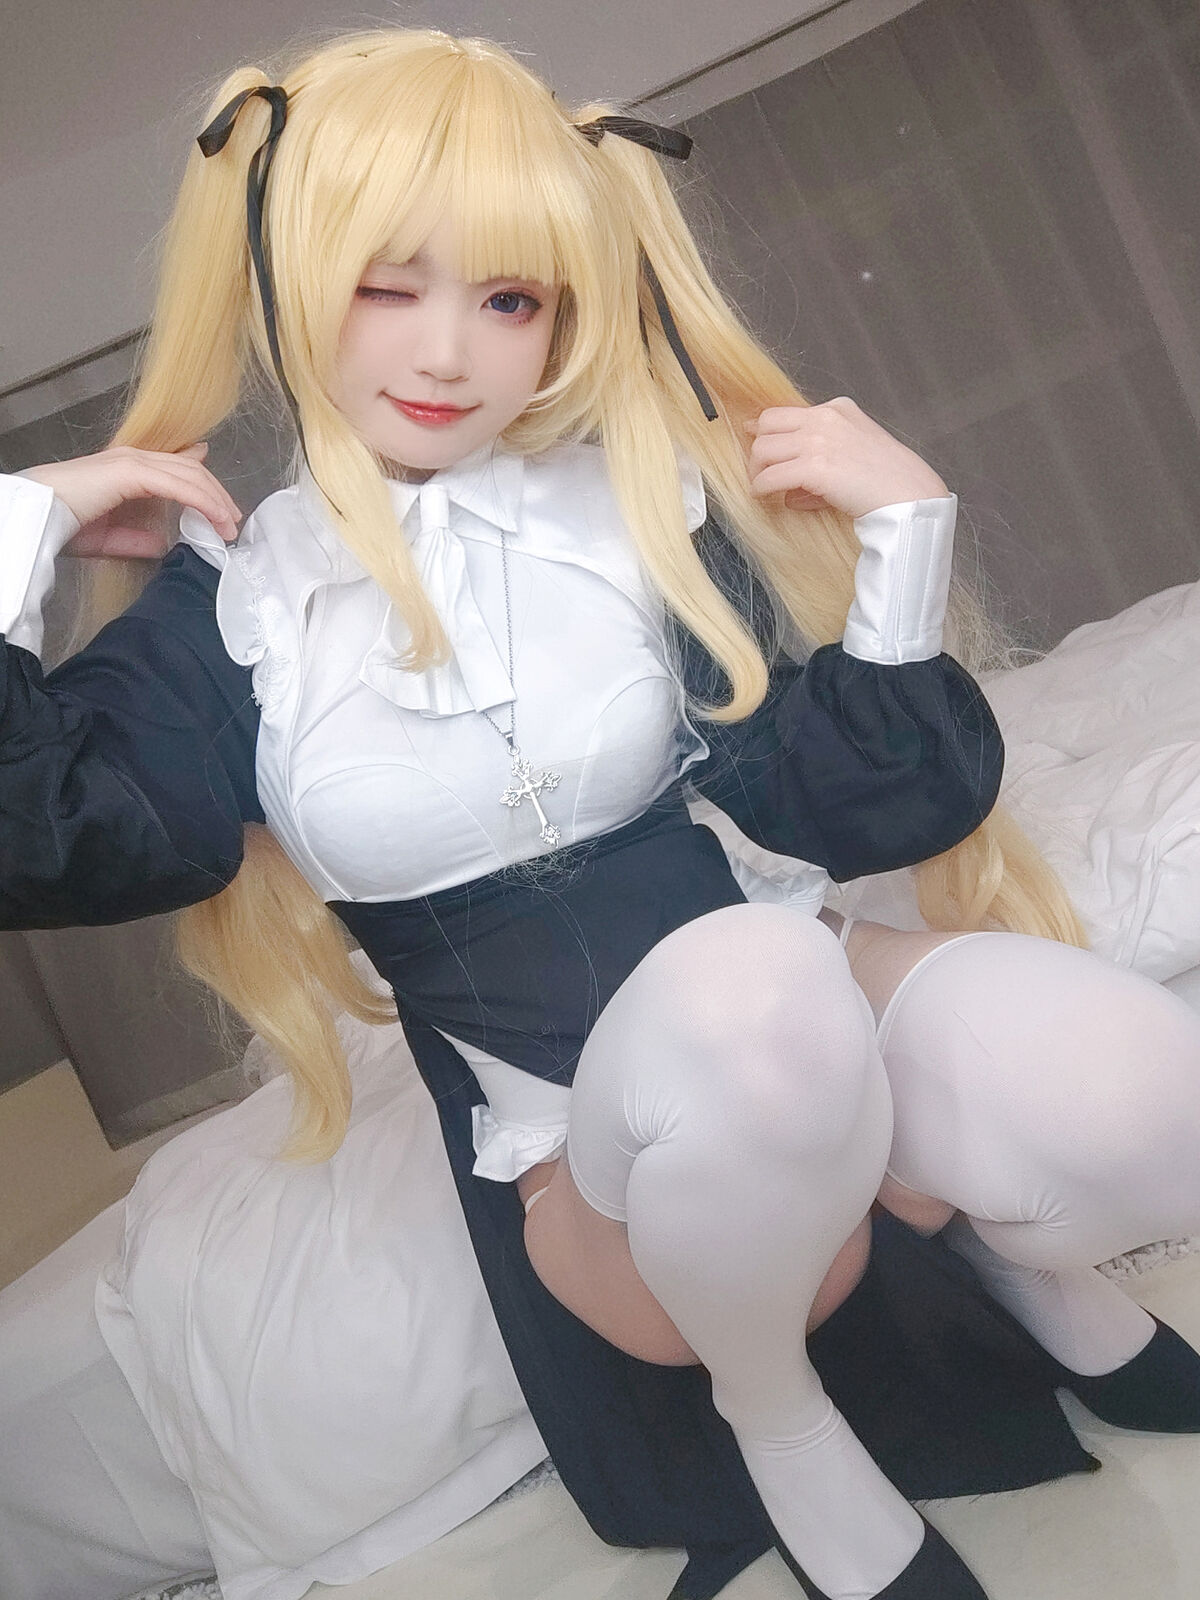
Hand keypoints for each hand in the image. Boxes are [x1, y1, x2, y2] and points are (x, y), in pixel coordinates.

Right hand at [20, 441, 241, 558]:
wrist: (39, 516)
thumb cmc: (64, 524)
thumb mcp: (109, 538)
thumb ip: (136, 539)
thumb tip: (161, 545)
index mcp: (128, 469)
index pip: (177, 468)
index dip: (204, 484)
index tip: (223, 506)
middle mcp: (134, 458)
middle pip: (190, 470)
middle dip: (217, 495)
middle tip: (233, 521)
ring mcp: (133, 461)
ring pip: (190, 475)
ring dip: (216, 500)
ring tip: (230, 525)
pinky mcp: (132, 472)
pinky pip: (179, 485)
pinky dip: (203, 501)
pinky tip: (217, 518)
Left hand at [743, 397, 948, 519]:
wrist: (909, 494)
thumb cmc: (888, 480)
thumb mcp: (857, 452)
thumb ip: (824, 458)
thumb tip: (790, 488)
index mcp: (838, 409)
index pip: (787, 412)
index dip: (767, 431)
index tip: (759, 444)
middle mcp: (825, 418)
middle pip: (767, 424)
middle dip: (758, 450)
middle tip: (759, 471)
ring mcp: (819, 440)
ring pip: (763, 448)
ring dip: (757, 471)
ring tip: (762, 488)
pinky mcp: (814, 467)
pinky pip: (770, 476)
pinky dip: (761, 488)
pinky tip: (763, 497)